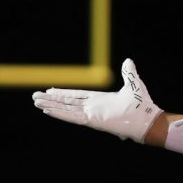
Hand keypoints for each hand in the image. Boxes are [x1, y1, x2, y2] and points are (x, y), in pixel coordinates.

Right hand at [32, 58, 162, 141]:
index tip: (50, 90)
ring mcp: (91, 114)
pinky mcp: (92, 121)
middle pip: (67, 102)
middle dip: (51, 99)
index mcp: (99, 99)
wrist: (147, 119)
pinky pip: (72, 117)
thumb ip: (128, 73)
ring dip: (51, 105)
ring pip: (66, 109)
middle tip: (35, 97)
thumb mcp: (133, 84)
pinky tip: (47, 110)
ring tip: (36, 103)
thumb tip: (128, 61)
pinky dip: (60, 113)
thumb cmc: (142, 104)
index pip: (76, 95)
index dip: (63, 93)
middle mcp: (92, 107)